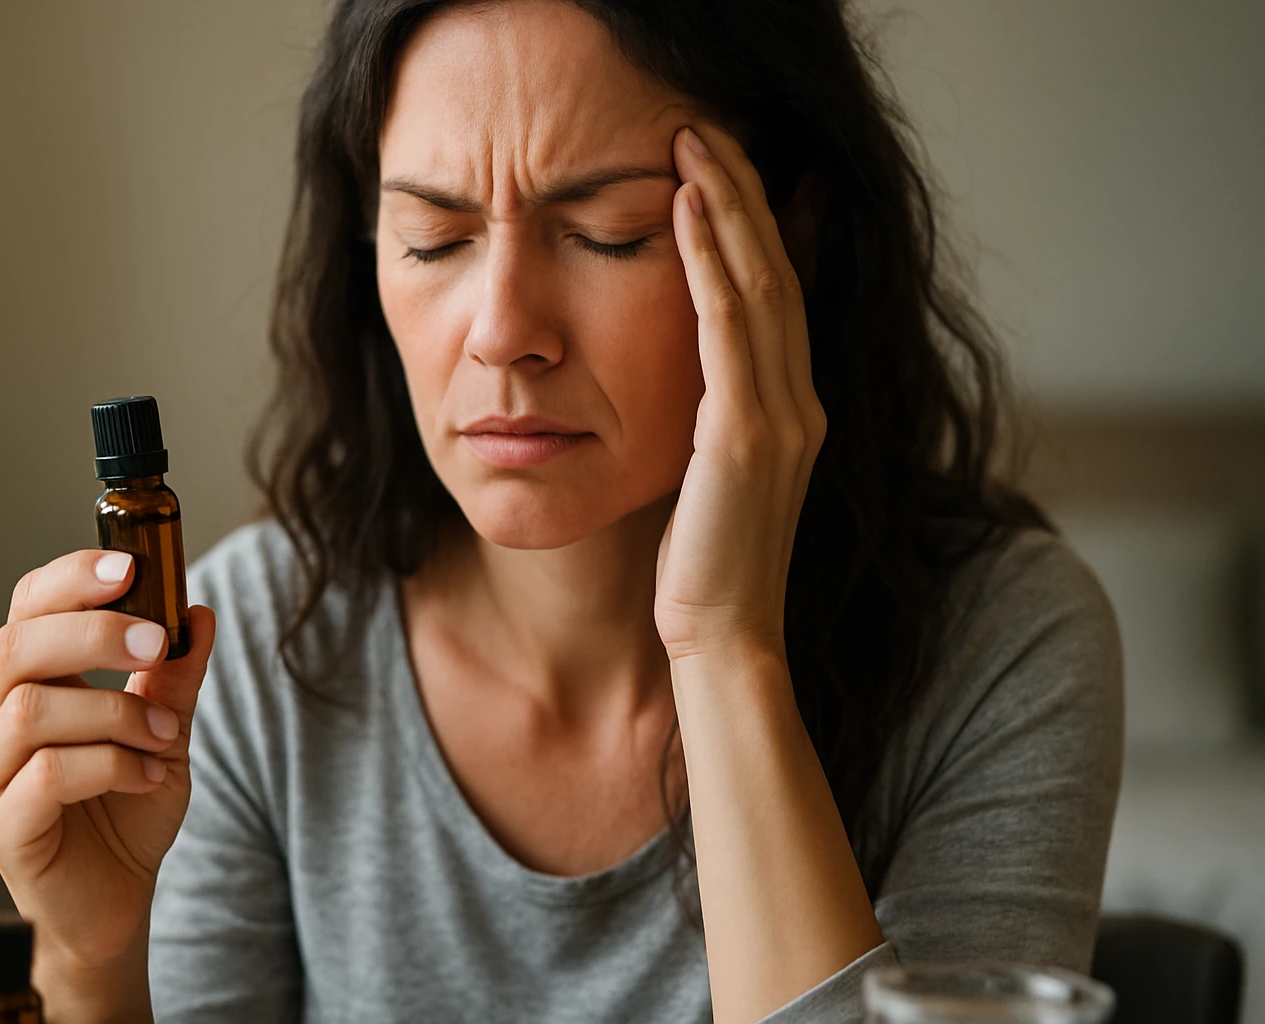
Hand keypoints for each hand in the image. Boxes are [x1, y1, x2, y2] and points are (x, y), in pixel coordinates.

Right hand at [0, 550, 215, 973]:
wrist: (117, 899)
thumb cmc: (128, 808)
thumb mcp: (165, 729)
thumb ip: (175, 674)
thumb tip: (198, 612)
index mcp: (24, 683)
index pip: (26, 608)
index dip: (70, 579)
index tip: (130, 566)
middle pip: (17, 648)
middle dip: (94, 633)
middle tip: (156, 642)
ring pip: (30, 710)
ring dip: (113, 710)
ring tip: (162, 733)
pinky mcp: (2, 827)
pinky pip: (46, 775)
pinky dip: (111, 765)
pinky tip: (148, 774)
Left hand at [654, 123, 826, 662]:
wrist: (720, 636)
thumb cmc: (705, 566)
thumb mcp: (713, 477)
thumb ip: (717, 419)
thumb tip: (695, 382)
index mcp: (793, 410)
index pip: (779, 296)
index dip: (755, 226)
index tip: (720, 171)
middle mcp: (801, 402)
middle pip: (777, 272)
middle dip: (742, 195)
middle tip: (705, 130)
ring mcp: (780, 416)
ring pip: (759, 285)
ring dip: (727, 208)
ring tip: (693, 145)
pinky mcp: (745, 435)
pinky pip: (728, 328)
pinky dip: (710, 263)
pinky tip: (686, 212)